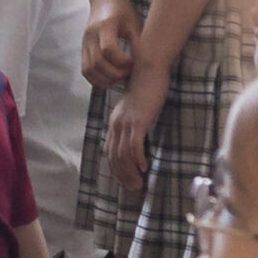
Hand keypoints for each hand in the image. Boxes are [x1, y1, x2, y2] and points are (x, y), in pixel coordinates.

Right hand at [82, 0, 138, 88]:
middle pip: (98, 63)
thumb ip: (138, 44)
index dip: (122, 62)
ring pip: (89, 70)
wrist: (104, 0)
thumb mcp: (134, 24)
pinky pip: (85, 70)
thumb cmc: (123, 12)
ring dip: (105, 79)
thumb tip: (143, 66)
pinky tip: (110, 79)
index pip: (108, 49)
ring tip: (120, 77)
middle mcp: (90, 35)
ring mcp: (84, 43)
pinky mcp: (83, 49)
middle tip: (129, 74)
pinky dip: (96, 79)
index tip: (134, 63)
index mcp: (105, 25)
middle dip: (115, 74)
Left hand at [104, 61, 169, 192]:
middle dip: (123, 175)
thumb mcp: (136, 110)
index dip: (117, 169)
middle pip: (114, 156)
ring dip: (130, 171)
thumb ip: (134, 124)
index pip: (111, 151)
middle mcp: (116, 123)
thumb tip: (137, 139)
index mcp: (114, 122)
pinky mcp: (138, 120)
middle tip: (134, 188)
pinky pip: (134, 144)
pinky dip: (137, 158)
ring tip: (139, 184)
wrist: (146, 69)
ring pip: (123, 153)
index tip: (126, 181)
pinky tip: (144, 167)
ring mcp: (126, 122)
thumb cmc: (145, 89)